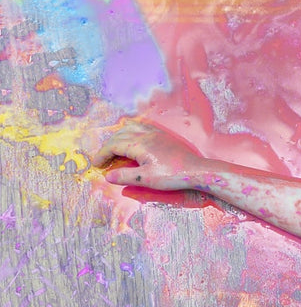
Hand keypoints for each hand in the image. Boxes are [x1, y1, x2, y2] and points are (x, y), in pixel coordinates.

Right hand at [89, 120, 209, 190]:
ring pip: (130, 128)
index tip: (96, 165)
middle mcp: (146, 135)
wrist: (197, 170)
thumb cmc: (172, 175)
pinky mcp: (163, 136)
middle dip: (108, 147)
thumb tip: (107, 176)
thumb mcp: (146, 179)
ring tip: (114, 149)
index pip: (114, 145)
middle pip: (119, 135)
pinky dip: (131, 130)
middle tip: (103, 161)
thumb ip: (125, 176)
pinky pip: (142, 127)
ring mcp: (156, 133)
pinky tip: (131, 138)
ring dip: (118, 137)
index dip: (102, 154)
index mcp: (140, 144)